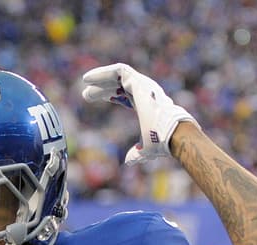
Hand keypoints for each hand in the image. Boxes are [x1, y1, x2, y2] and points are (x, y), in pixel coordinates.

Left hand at [81, 63, 197, 164]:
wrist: (171, 133)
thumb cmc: (161, 142)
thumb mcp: (146, 149)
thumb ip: (137, 153)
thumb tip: (128, 162)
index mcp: (146, 104)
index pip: (125, 96)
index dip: (110, 96)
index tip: (92, 99)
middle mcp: (145, 92)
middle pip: (120, 85)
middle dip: (102, 88)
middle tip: (85, 95)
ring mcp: (142, 84)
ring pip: (118, 75)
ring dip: (101, 78)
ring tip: (85, 81)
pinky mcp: (138, 80)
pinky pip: (119, 70)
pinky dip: (103, 72)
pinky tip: (89, 78)